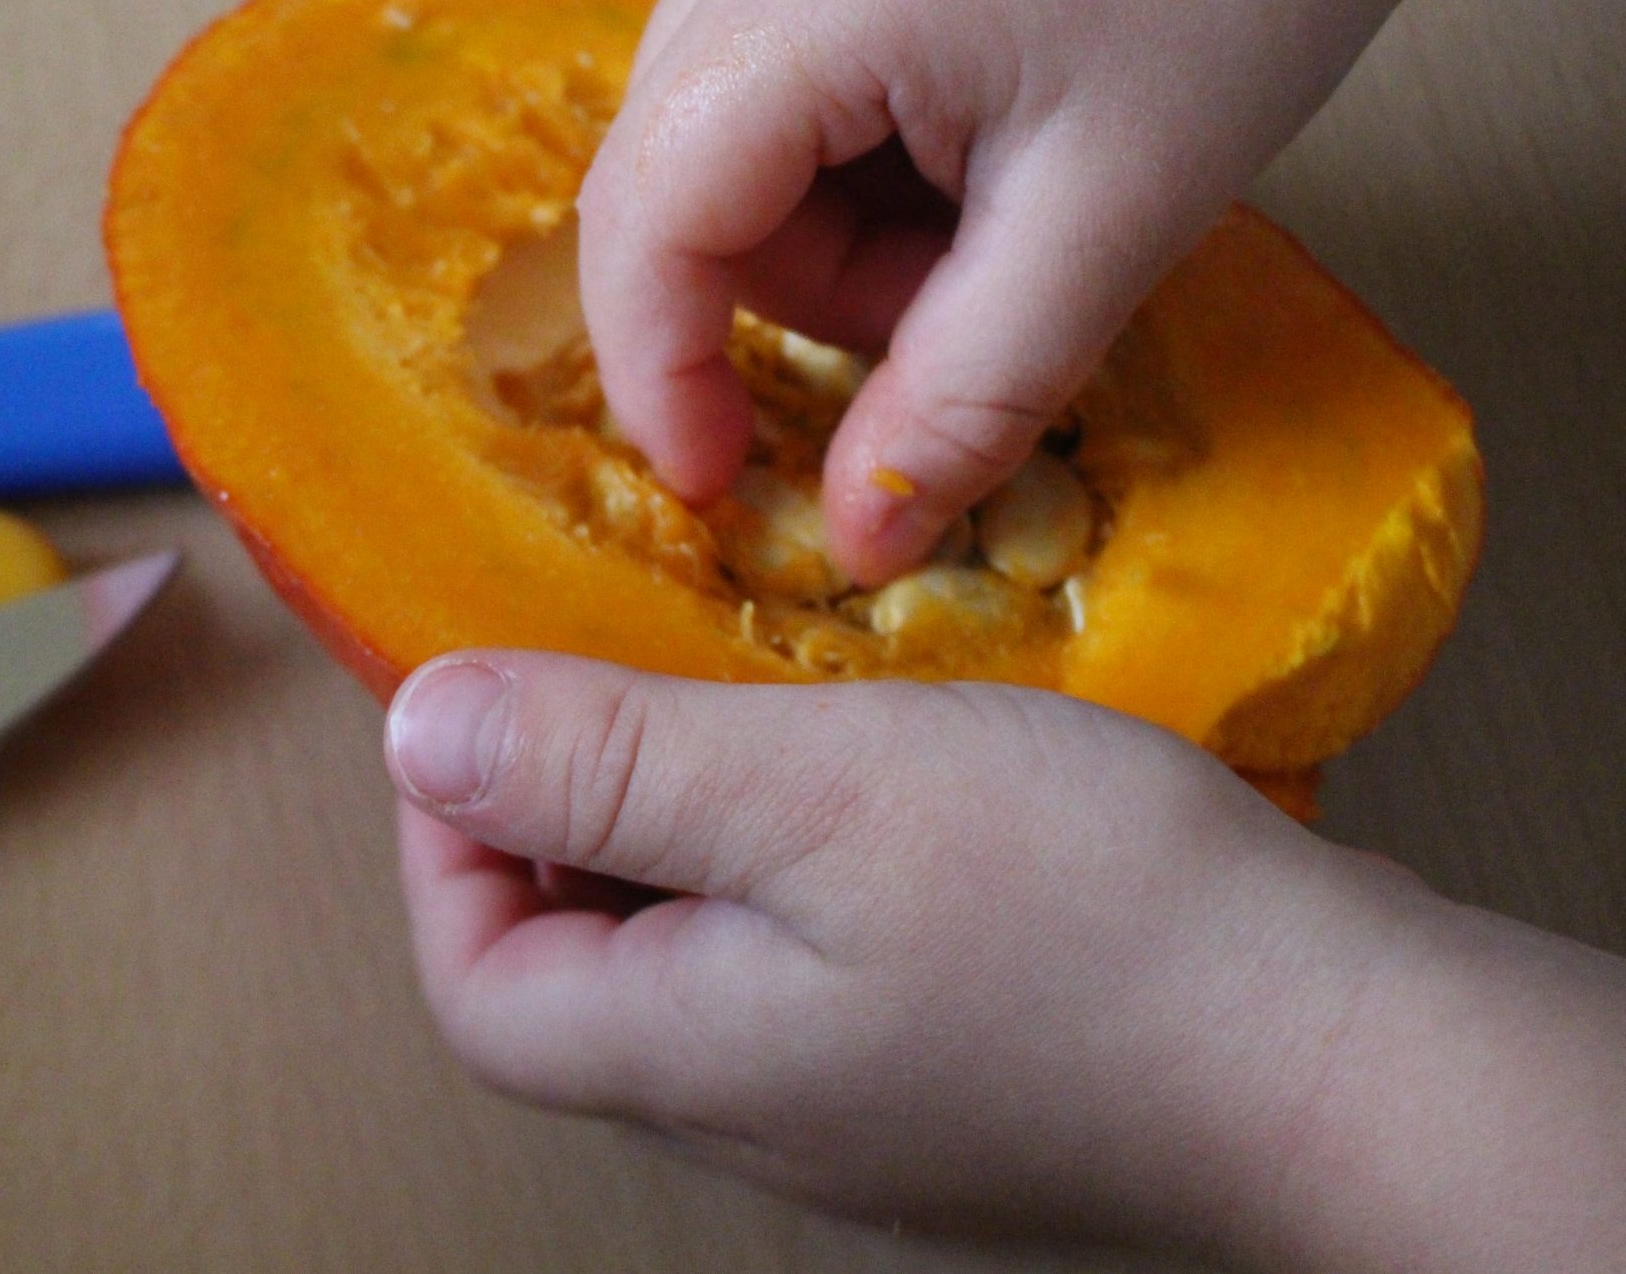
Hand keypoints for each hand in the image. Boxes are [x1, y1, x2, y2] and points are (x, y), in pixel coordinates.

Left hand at [384, 653, 1625, 1265]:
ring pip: (704, 950)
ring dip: (694, 817)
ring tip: (747, 690)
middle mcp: (754, 1112)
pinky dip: (803, 854)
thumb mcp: (815, 789)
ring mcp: (859, 1107)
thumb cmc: (1097, 920)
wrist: (1355, 1059)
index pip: (474, 978)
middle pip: (579, 965)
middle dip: (572, 808)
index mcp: (685, 1058)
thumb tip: (417, 729)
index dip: (450, 835)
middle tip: (622, 662)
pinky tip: (874, 768)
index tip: (497, 697)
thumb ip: (604, 762)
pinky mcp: (955, 1072)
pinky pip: (816, 959)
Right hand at [575, 0, 1429, 581]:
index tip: (723, 479)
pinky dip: (829, 127)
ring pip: (708, 118)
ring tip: (980, 192)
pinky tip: (951, 111)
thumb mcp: (1109, 223)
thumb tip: (856, 544)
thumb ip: (965, 397)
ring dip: (817, 210)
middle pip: (672, 173)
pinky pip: (750, 44)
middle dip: (792, 284)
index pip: (650, 214)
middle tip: (953, 299)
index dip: (661, 368)